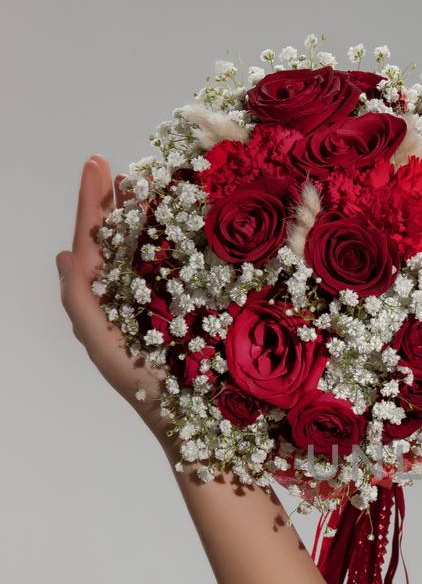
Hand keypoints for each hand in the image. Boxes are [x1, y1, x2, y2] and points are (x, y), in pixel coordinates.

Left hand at [55, 156, 170, 441]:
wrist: (196, 418)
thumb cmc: (145, 389)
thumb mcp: (101, 344)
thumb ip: (79, 302)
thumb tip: (63, 254)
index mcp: (103, 302)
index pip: (91, 243)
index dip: (91, 203)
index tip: (97, 164)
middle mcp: (130, 294)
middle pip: (118, 237)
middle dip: (115, 201)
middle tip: (118, 165)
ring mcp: (164, 296)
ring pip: (149, 245)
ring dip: (146, 212)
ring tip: (144, 181)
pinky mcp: (196, 302)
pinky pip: (184, 261)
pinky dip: (182, 236)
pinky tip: (184, 215)